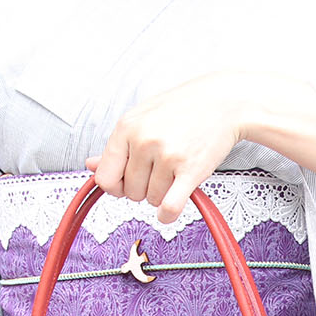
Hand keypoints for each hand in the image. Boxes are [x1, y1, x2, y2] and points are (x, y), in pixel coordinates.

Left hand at [86, 72, 244, 224]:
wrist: (224, 101)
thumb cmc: (183, 109)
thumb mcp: (142, 118)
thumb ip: (116, 146)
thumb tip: (91, 165)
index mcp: (127, 128)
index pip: (105, 178)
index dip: (116, 186)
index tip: (128, 181)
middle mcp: (144, 141)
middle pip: (130, 192)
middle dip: (144, 187)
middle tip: (160, 170)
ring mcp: (167, 156)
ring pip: (151, 199)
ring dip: (162, 193)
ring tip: (174, 172)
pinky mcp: (190, 171)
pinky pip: (169, 207)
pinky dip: (167, 214)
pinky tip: (170, 209)